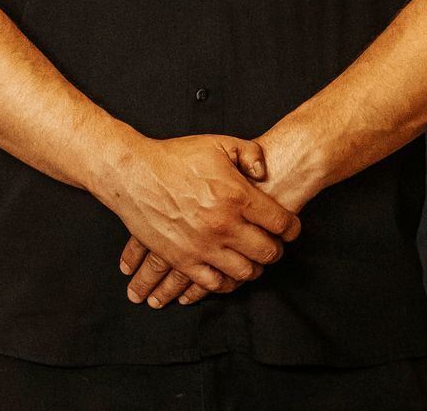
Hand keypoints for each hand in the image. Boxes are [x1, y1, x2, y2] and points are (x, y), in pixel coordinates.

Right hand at [91, 134, 300, 301]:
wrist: (134, 175)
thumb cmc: (176, 157)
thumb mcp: (220, 144)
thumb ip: (251, 154)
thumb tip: (265, 173)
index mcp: (238, 197)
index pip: (281, 223)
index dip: (292, 228)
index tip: (291, 229)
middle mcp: (224, 225)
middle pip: (267, 252)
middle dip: (276, 251)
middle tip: (275, 246)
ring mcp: (203, 246)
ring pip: (243, 272)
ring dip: (254, 268)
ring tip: (253, 260)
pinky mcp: (182, 259)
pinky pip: (212, 283)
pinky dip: (226, 283)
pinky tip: (228, 274)